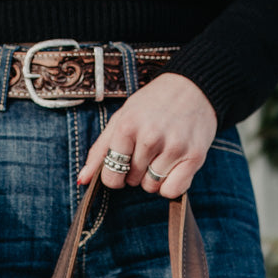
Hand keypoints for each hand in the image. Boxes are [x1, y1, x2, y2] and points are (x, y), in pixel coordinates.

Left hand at [77, 73, 217, 197]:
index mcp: (128, 126)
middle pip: (133, 181)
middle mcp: (151, 137)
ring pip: (152, 187)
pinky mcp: (194, 157)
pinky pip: (172, 190)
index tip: (123, 163)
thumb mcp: (122, 118)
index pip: (111, 176)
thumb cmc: (153, 104)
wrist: (194, 87)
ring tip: (161, 154)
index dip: (115, 174)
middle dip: (136, 171)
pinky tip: (172, 167)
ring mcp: (174, 148)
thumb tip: (83, 180)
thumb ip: (100, 150)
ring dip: (154, 177)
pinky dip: (170, 185)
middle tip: (148, 149)